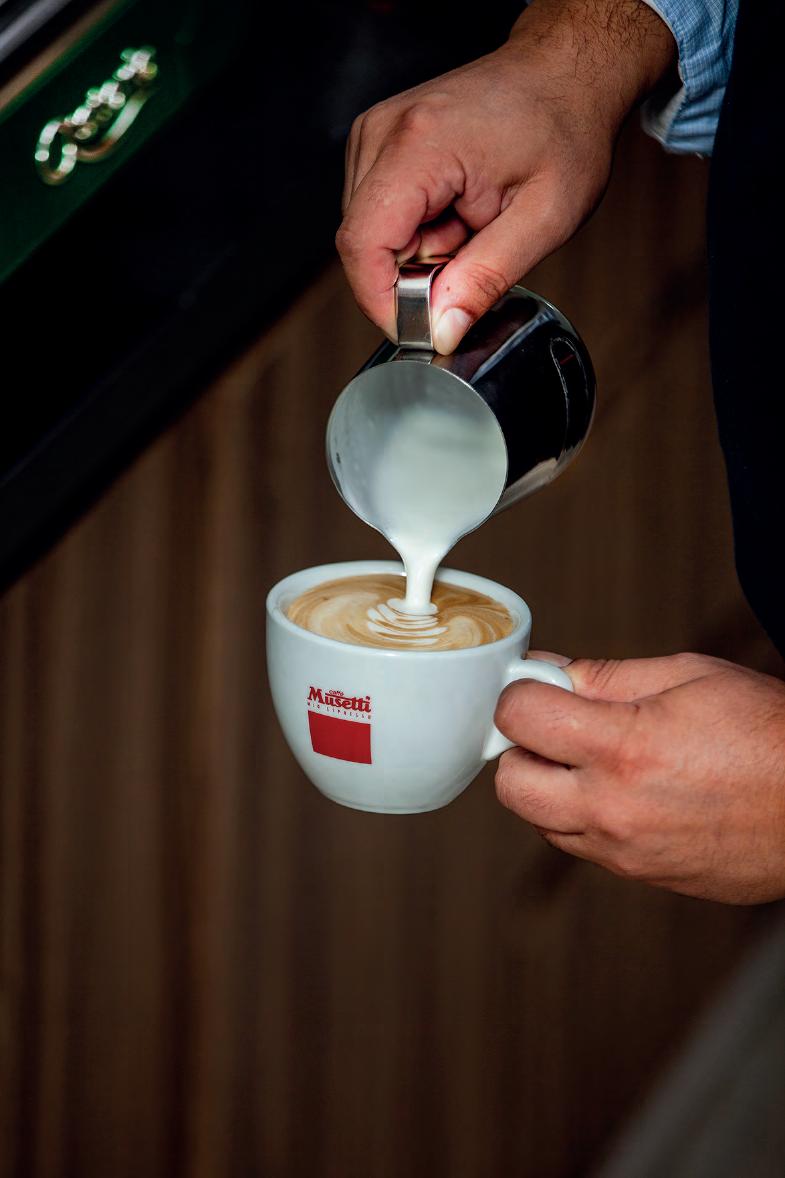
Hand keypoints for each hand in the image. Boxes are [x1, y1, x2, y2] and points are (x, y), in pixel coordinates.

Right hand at [337, 0, 673, 351]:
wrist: (566, 72)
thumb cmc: (564, 129)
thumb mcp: (544, 218)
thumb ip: (486, 278)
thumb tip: (442, 330)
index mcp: (418, 145)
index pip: (362, 246)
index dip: (384, 302)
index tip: (423, 327)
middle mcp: (383, 131)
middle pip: (364, 244)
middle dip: (413, 274)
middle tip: (474, 252)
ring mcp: (375, 133)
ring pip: (370, 233)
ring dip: (418, 251)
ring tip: (469, 222)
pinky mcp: (378, 142)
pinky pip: (379, 214)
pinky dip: (417, 230)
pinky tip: (455, 209)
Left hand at [493, 652, 784, 903]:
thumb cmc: (768, 736)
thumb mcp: (689, 677)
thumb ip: (607, 676)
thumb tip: (551, 672)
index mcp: (623, 747)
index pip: (518, 718)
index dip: (521, 694)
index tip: (537, 689)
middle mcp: (614, 807)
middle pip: (510, 784)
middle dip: (521, 750)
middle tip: (555, 729)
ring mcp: (626, 851)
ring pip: (540, 823)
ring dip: (551, 788)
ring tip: (597, 761)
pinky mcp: (643, 876)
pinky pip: (583, 847)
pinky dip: (585, 819)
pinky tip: (625, 792)